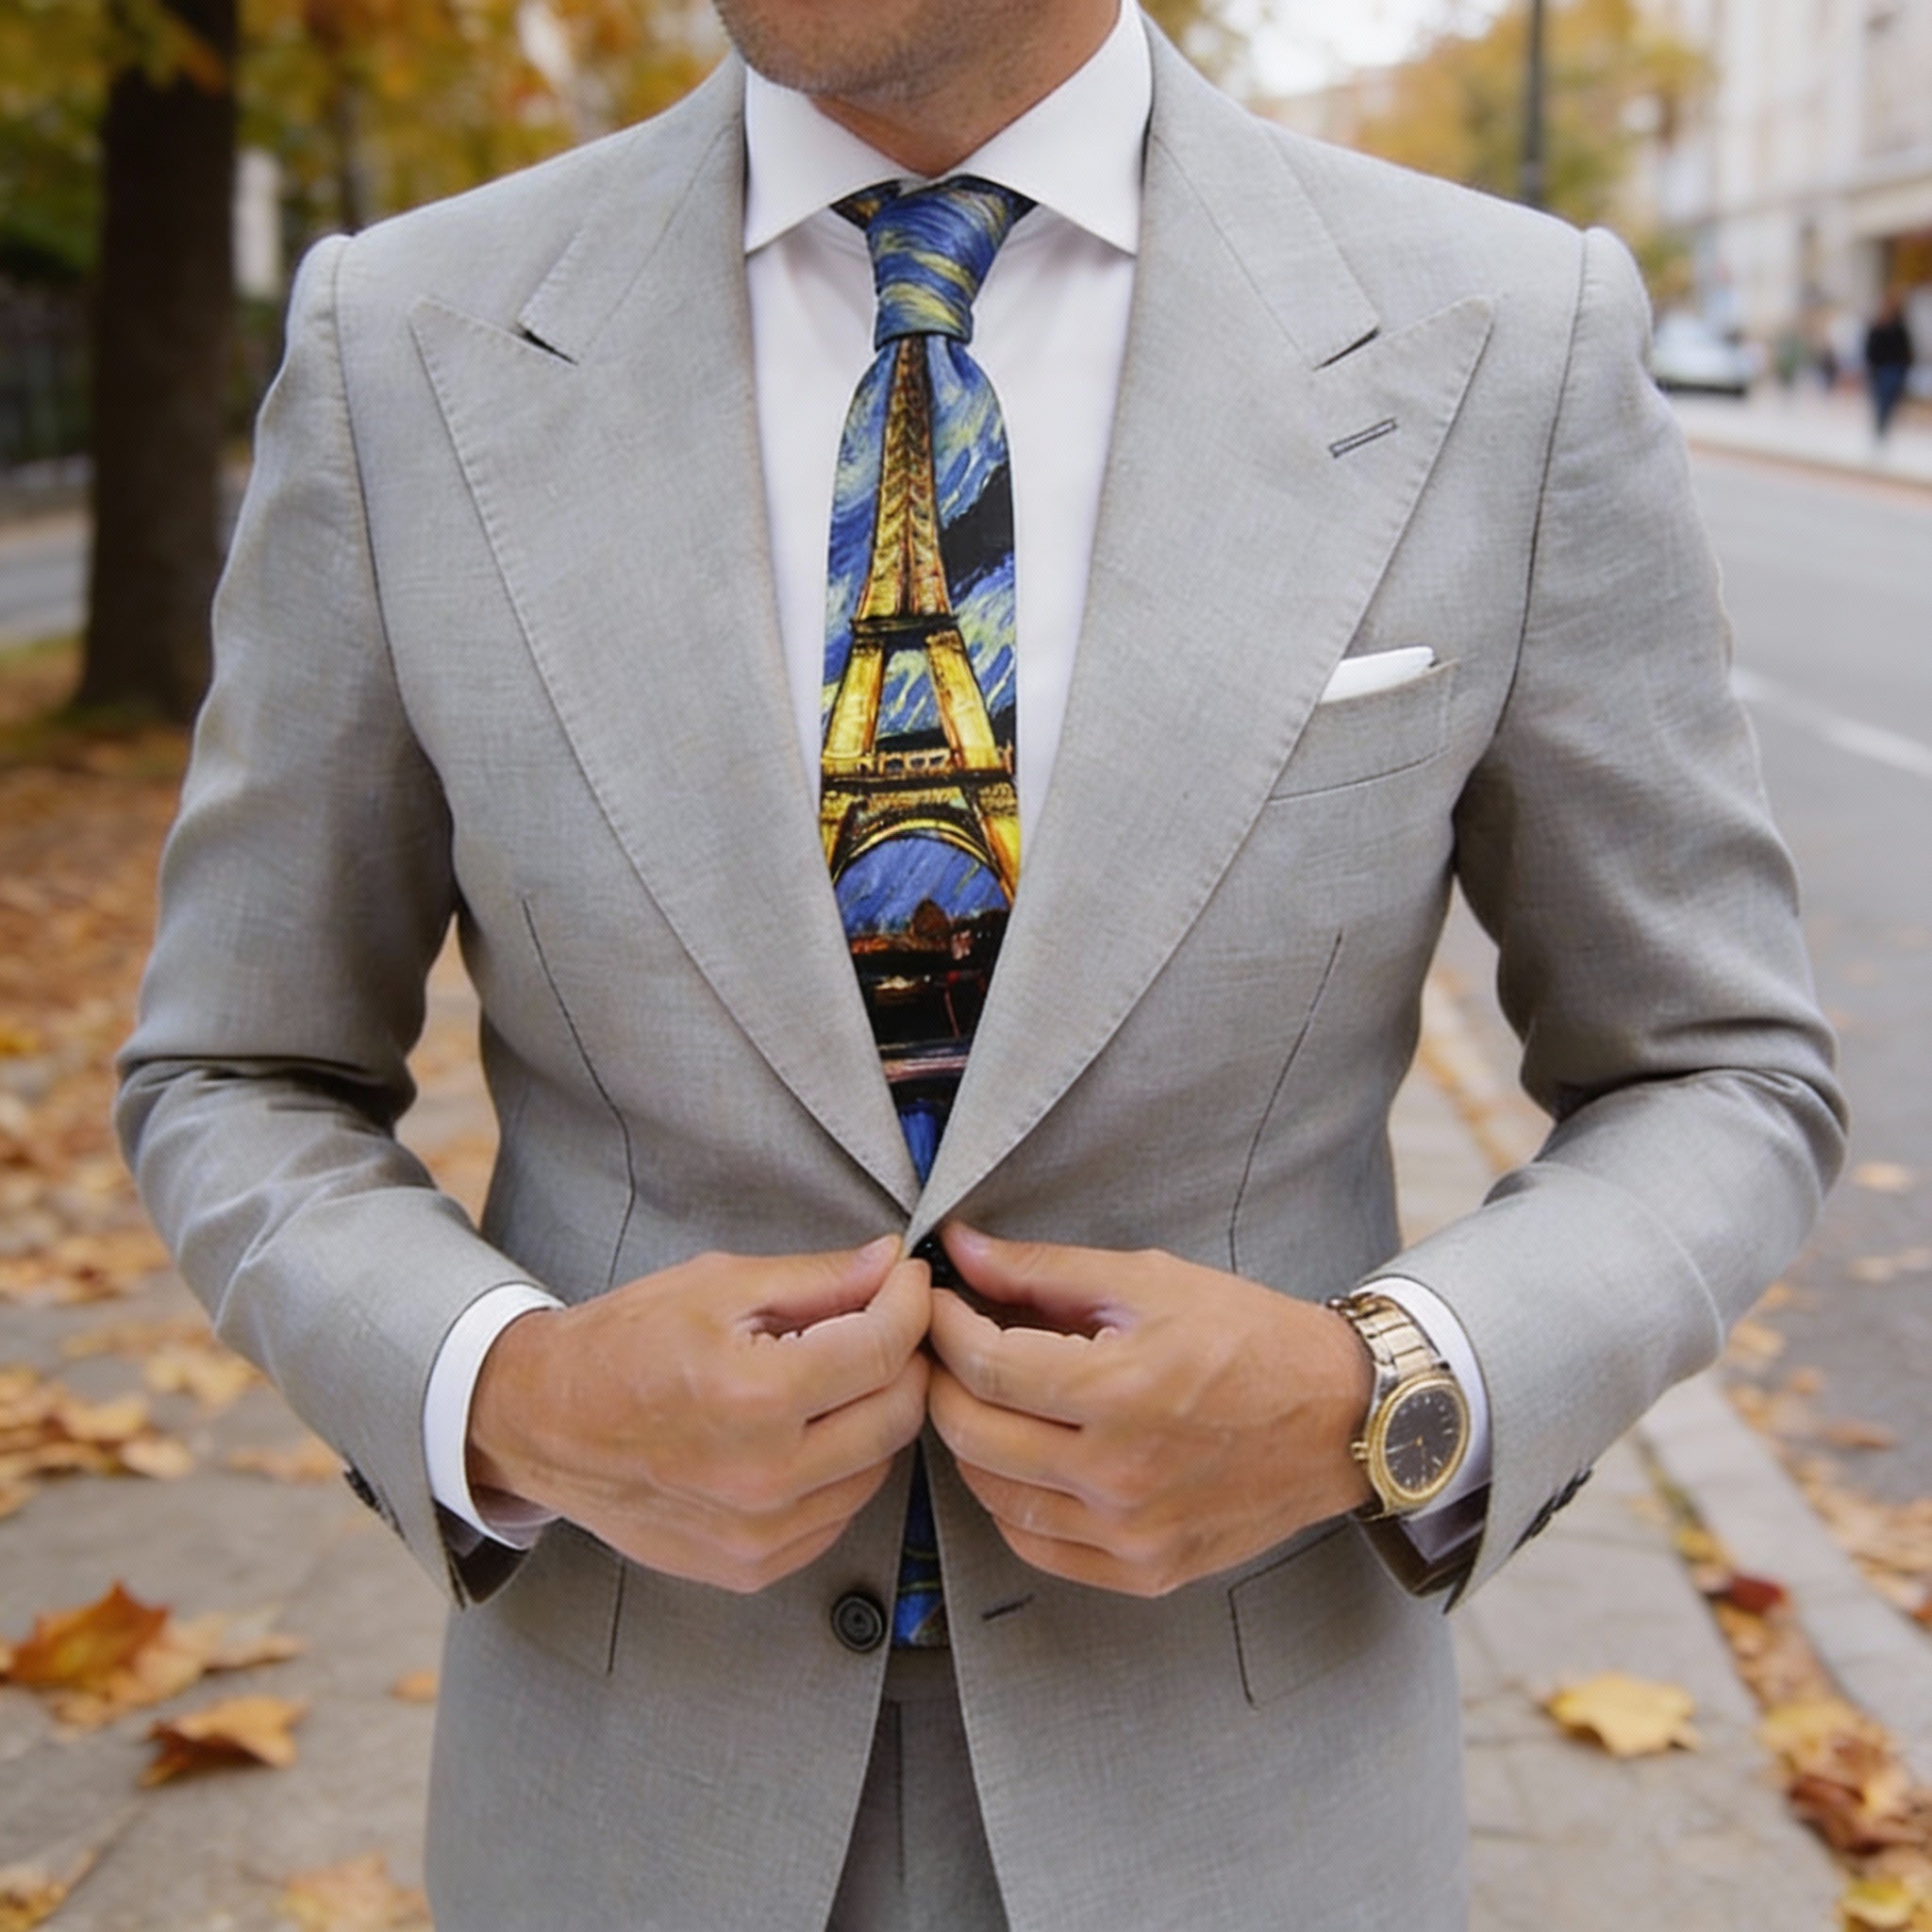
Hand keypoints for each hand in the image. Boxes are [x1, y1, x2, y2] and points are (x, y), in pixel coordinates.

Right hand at [467, 1237, 930, 1592]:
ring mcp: (759, 1534)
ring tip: (839, 1375)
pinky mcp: (751, 1566)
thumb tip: (890, 1263)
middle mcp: (764, 1477)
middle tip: (884, 1322)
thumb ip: (818, 1279)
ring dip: (875, 1414)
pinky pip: (838, 1514)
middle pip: (896, 1414)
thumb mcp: (719, 1285)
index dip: (909, 1304)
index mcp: (755, 1396)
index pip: (883, 1350)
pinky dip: (841, 1468)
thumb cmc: (623, 1344)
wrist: (544, 1422)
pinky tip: (807, 1430)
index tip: (906, 1281)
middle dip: (904, 1357)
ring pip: (877, 1468)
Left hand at [926, 1226, 1373, 1597]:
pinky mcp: (1145, 1570)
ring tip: (983, 1398)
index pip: (984, 1365)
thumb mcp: (1149, 1280)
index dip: (943, 1327)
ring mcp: (1131, 1534)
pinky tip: (1022, 1459)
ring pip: (994, 1497)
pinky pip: (1037, 1547)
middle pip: (974, 1435)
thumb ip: (1043, 1270)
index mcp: (1119, 1391)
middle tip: (945, 1348)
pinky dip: (1011, 1503)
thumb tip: (961, 1249)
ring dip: (971, 1443)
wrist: (1341, 1417)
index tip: (936, 1303)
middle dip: (942, 1382)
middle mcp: (1119, 1474)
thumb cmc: (1251, 1338)